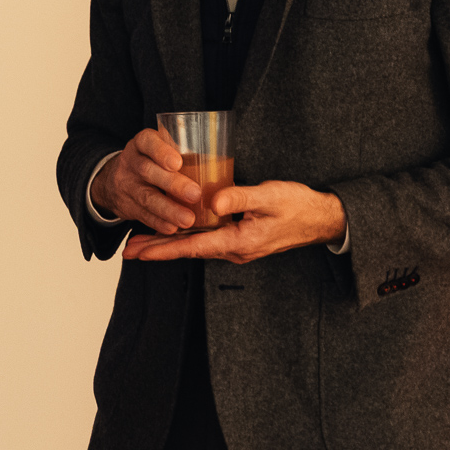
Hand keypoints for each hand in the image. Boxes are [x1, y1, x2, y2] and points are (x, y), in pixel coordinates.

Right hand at [90, 128, 201, 233]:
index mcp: (142, 143)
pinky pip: (142, 215)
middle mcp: (131, 162)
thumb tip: (223, 170)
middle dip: (172, 184)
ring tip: (188, 219)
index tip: (178, 163)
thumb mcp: (160, 148)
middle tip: (195, 194)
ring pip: (146, 197)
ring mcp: (127, 185)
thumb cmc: (152, 162)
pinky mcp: (126, 206)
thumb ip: (182, 153)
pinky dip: (158, 223)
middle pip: (148, 171)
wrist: (114, 180)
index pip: (147, 142)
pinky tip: (173, 228)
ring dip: (168, 210)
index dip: (161, 152)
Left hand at [123, 180, 344, 264]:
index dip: (163, 248)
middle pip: (188, 250)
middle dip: (157, 250)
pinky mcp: (240, 238)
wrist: (322, 219)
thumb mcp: (270, 197)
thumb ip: (240, 197)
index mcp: (238, 241)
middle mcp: (234, 249)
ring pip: (195, 246)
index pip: (192, 247)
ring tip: (141, 243)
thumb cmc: (298, 206)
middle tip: (127, 251)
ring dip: (168, 244)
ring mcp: (237, 246)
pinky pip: (206, 240)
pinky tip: (173, 232)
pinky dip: (186, 237)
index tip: (139, 252)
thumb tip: (211, 202)